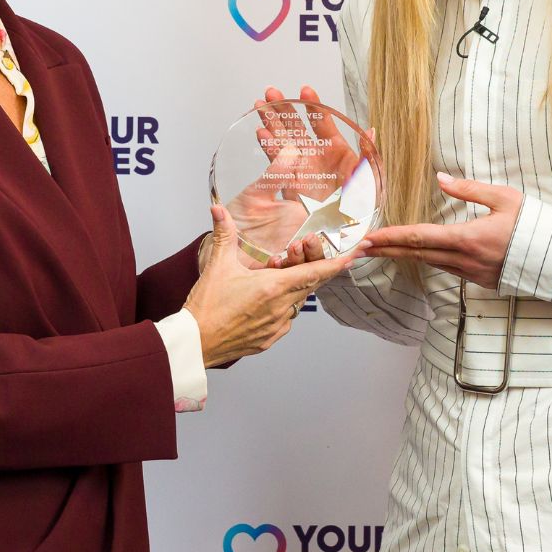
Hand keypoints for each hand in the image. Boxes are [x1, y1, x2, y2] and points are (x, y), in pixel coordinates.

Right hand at [184, 204, 366, 366]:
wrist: (195, 343)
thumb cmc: (206, 306)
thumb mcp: (217, 265)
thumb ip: (224, 234)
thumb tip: (218, 208)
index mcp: (273, 287)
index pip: (315, 273)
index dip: (337, 263)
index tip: (355, 255)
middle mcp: (280, 308)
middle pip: (309, 285)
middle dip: (313, 269)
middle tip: (310, 255)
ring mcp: (277, 327)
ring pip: (296, 302)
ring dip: (293, 288)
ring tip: (276, 278)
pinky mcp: (269, 339)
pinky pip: (285, 319)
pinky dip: (282, 306)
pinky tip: (266, 300)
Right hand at [255, 85, 366, 203]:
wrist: (344, 231)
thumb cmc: (361, 205)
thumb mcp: (369, 179)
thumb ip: (367, 155)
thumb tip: (370, 130)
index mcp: (336, 150)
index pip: (322, 122)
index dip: (313, 104)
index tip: (305, 90)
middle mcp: (316, 155)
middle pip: (297, 126)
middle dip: (284, 108)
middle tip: (272, 91)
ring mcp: (301, 167)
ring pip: (283, 139)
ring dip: (271, 122)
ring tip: (260, 106)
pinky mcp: (290, 182)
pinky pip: (276, 161)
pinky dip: (268, 147)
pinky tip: (261, 133)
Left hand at [363, 172, 521, 289]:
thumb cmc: (536, 226)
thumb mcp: (505, 198)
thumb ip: (470, 189)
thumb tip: (441, 178)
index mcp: (469, 238)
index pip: (420, 237)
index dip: (391, 237)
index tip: (369, 238)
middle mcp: (465, 260)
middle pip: (416, 254)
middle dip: (386, 250)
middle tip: (359, 248)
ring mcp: (472, 274)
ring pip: (430, 263)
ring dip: (404, 255)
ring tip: (381, 248)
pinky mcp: (480, 280)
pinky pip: (446, 268)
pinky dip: (427, 260)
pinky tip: (417, 254)